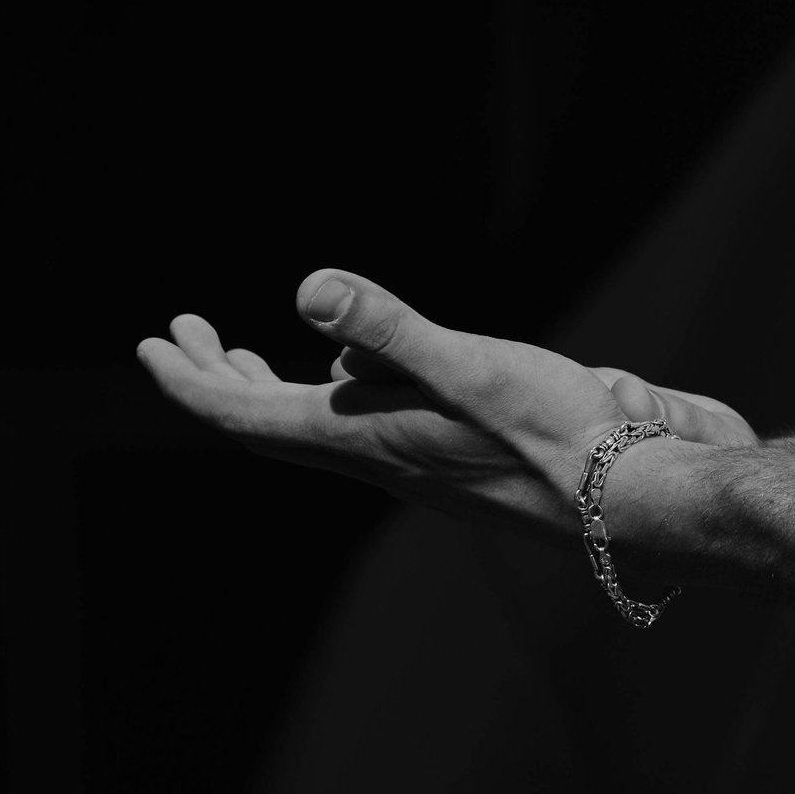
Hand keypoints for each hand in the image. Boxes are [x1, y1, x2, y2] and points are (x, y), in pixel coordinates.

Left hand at [137, 271, 758, 530]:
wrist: (640, 501)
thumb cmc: (561, 437)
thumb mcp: (472, 366)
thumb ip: (392, 328)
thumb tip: (306, 292)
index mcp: (369, 441)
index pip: (249, 419)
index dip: (193, 383)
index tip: (154, 343)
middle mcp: (383, 461)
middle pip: (273, 426)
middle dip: (219, 378)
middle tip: (182, 334)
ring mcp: (420, 467)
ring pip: (321, 428)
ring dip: (275, 387)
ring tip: (250, 354)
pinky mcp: (458, 463)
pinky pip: (371, 427)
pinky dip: (341, 392)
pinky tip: (365, 375)